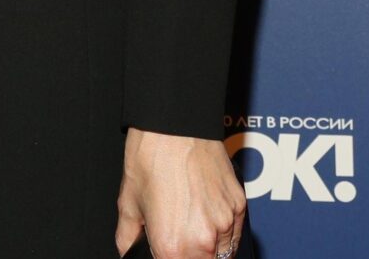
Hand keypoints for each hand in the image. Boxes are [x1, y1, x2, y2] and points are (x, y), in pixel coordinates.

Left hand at [114, 128, 246, 258]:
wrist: (175, 124)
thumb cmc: (150, 157)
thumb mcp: (128, 202)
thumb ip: (128, 238)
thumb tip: (129, 251)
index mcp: (172, 245)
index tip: (163, 251)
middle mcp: (202, 239)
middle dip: (187, 256)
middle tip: (176, 239)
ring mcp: (225, 224)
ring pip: (222, 255)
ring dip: (208, 250)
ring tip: (190, 227)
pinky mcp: (240, 207)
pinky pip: (234, 234)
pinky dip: (223, 233)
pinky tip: (206, 216)